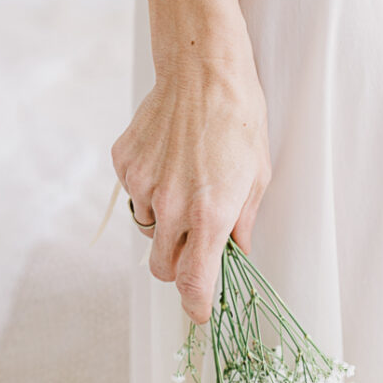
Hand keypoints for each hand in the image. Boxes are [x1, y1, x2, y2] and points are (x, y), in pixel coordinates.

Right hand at [114, 50, 271, 323]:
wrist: (203, 71)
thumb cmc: (239, 120)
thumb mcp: (257, 177)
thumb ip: (242, 223)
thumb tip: (235, 252)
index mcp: (210, 215)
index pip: (193, 283)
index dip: (196, 305)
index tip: (200, 311)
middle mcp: (172, 206)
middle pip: (161, 267)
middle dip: (176, 265)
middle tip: (193, 244)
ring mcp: (143, 185)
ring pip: (146, 228)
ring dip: (163, 222)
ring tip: (183, 185)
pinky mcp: (125, 164)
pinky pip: (135, 194)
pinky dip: (149, 188)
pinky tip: (168, 160)